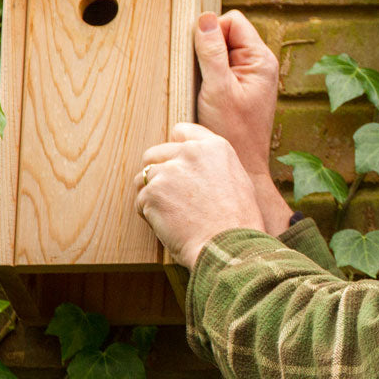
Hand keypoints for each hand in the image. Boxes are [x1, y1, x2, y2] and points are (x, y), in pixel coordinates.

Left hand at [137, 123, 263, 269]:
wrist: (230, 247)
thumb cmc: (239, 222)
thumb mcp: (238, 181)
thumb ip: (213, 165)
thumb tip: (194, 166)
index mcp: (215, 146)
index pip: (181, 131)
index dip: (175, 151)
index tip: (177, 167)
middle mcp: (190, 152)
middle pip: (154, 154)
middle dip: (157, 173)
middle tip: (171, 198)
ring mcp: (169, 171)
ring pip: (143, 179)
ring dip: (152, 196)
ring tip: (173, 217)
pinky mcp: (153, 193)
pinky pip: (140, 201)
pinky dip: (149, 216)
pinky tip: (169, 226)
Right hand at [194, 11, 293, 235]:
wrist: (243, 166)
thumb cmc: (233, 132)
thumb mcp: (217, 89)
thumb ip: (211, 52)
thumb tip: (205, 18)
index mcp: (260, 60)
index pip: (232, 22)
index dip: (211, 32)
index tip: (200, 57)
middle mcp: (259, 64)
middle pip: (227, 34)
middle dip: (208, 48)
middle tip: (202, 76)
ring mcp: (251, 76)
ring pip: (222, 51)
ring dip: (207, 63)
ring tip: (204, 87)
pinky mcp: (241, 88)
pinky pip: (221, 68)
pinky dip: (209, 75)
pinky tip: (206, 94)